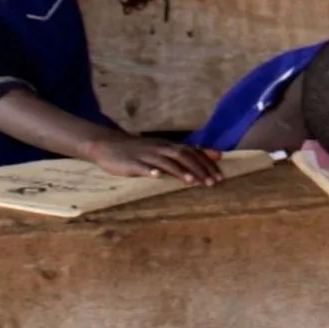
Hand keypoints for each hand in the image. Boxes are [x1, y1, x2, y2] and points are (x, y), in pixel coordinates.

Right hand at [86, 131, 222, 185]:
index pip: (192, 152)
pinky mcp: (131, 163)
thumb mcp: (158, 150)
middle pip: (183, 156)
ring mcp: (145, 155)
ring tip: (192, 181)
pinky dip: (149, 171)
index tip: (221, 173)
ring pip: (165, 161)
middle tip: (213, 182)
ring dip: (180, 171)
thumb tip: (197, 162)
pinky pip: (141, 166)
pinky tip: (156, 176)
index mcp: (167, 146)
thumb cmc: (137, 150)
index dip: (207, 161)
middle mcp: (159, 148)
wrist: (107, 144)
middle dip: (200, 169)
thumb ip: (176, 156)